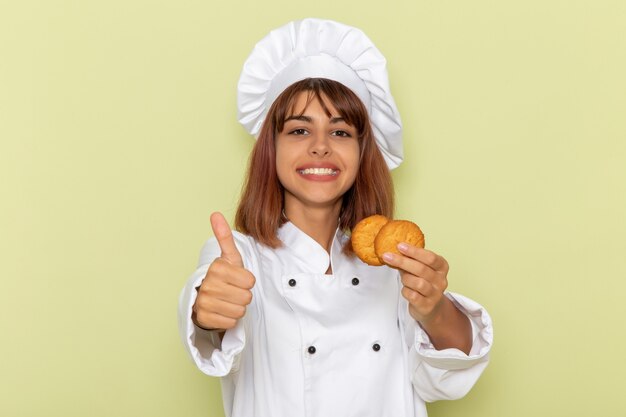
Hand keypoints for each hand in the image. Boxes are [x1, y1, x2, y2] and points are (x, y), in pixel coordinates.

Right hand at [192, 212, 255, 330]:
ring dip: (237, 307)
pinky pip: (231, 322)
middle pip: (246, 297)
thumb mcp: (228, 257)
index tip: (236, 279)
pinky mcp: (203, 318)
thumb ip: (224, 237)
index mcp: (217, 268)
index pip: (250, 281)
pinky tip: (221, 311)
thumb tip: (215, 214)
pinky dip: (229, 319)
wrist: (204, 298)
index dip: (247, 282)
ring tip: (227, 301)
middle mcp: (208, 284)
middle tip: (232, 291)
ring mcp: (204, 302)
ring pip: (239, 310)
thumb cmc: (223, 277)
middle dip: (242, 295)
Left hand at [382, 244, 448, 324]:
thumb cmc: (423, 282)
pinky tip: (405, 289)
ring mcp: (435, 294)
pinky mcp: (427, 306)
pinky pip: (413, 296)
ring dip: (405, 279)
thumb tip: (394, 250)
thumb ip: (411, 260)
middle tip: (388, 256)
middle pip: (422, 269)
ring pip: (418, 283)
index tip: (400, 246)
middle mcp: (441, 280)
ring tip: (402, 278)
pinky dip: (405, 291)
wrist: (430, 307)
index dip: (414, 251)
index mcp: (441, 267)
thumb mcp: (421, 269)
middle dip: (403, 262)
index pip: (430, 257)